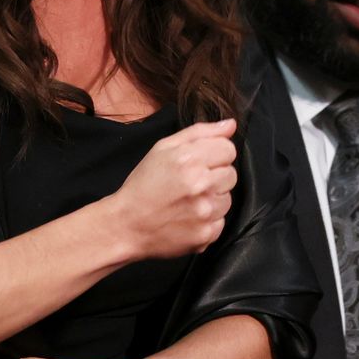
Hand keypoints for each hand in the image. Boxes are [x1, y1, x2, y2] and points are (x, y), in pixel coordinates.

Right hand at [111, 118, 236, 259]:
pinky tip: (189, 217)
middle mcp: (200, 184)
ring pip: (228, 198)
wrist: (126, 224)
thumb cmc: (144, 184)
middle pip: (231, 174)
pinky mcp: (206, 234)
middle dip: (214, 176)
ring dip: (213, 198)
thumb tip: (231, 124)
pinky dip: (208, 220)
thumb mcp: (163, 148)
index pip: (228, 149)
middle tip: (191, 183)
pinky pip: (221, 221)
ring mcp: (205, 211)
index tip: (200, 163)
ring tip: (188, 201)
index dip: (215, 154)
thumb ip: (200, 132)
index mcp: (190, 159)